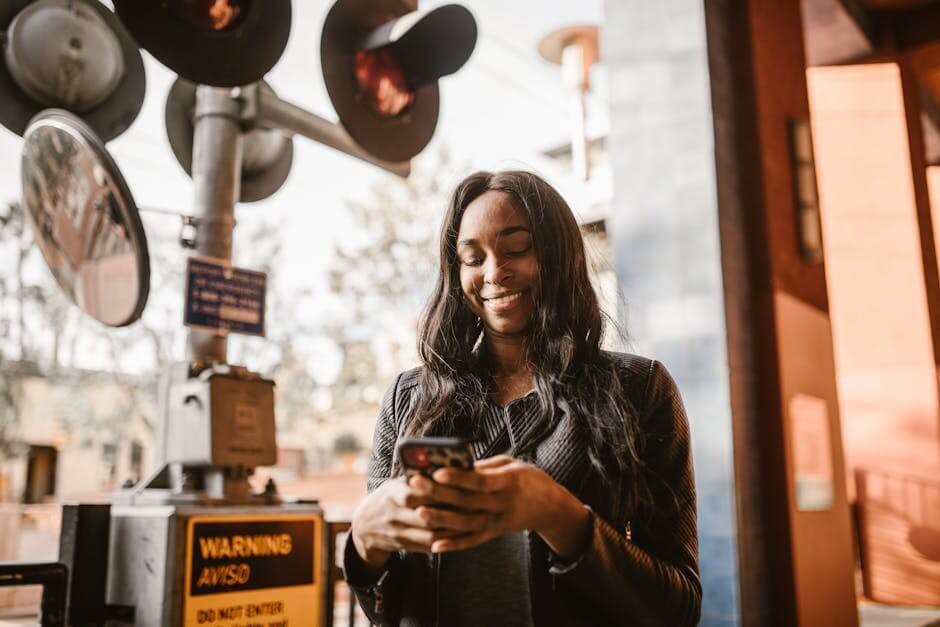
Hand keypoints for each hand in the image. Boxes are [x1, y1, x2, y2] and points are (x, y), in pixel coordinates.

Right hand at [349, 475, 493, 572]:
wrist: (364, 526)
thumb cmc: (388, 497)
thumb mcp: (396, 482)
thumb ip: (416, 477)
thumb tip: (446, 464)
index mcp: (392, 492)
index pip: (418, 492)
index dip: (441, 490)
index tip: (462, 485)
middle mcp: (394, 514)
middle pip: (427, 515)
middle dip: (452, 511)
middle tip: (476, 505)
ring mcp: (398, 532)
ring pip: (430, 534)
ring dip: (453, 529)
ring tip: (474, 521)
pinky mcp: (404, 546)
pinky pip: (428, 547)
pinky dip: (446, 542)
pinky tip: (463, 535)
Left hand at [424, 455, 592, 559]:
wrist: (550, 507)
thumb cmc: (528, 478)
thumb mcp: (511, 464)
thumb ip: (484, 466)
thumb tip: (455, 464)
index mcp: (509, 482)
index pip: (480, 481)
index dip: (458, 478)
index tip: (436, 472)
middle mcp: (503, 504)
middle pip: (468, 501)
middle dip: (440, 494)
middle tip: (415, 485)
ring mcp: (499, 522)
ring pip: (467, 524)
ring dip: (442, 520)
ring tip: (419, 512)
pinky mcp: (495, 533)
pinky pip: (473, 541)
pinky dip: (455, 545)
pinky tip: (435, 545)